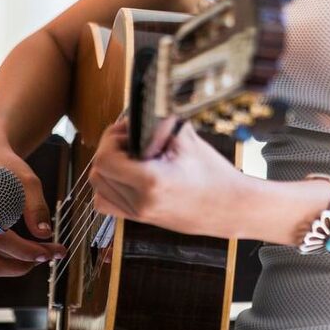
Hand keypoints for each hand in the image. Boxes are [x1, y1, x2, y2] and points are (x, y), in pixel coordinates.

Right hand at [0, 136, 66, 276]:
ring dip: (15, 267)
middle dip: (24, 264)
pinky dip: (5, 264)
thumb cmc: (4, 169)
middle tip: (50, 254)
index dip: (27, 251)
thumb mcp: (27, 181)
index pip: (0, 240)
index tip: (51, 251)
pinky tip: (25, 255)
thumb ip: (35, 207)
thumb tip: (44, 233)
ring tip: (40, 254)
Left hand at [88, 116, 248, 239]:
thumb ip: (159, 124)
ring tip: (128, 156)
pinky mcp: (140, 218)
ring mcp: (139, 213)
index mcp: (151, 181)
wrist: (230, 208)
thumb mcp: (188, 142)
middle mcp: (141, 202)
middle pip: (98, 172)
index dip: (110, 139)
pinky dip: (108, 187)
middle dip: (108, 149)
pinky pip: (107, 203)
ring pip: (98, 188)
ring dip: (107, 167)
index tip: (125, 130)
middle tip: (127, 139)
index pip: (106, 159)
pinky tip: (126, 175)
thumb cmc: (215, 177)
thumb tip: (142, 110)